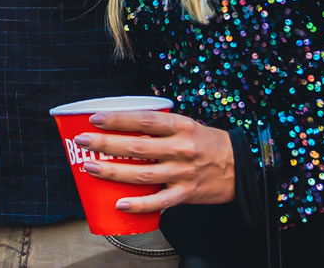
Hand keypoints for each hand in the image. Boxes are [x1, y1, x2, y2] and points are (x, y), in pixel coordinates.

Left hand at [76, 111, 235, 211]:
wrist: (240, 169)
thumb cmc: (208, 144)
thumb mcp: (187, 125)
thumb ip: (159, 126)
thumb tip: (122, 121)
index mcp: (181, 127)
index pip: (145, 121)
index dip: (119, 119)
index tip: (95, 118)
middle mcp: (181, 149)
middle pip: (138, 147)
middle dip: (106, 144)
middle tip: (83, 141)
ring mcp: (183, 173)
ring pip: (143, 174)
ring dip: (114, 171)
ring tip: (91, 167)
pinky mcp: (185, 194)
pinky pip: (160, 202)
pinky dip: (139, 204)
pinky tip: (119, 203)